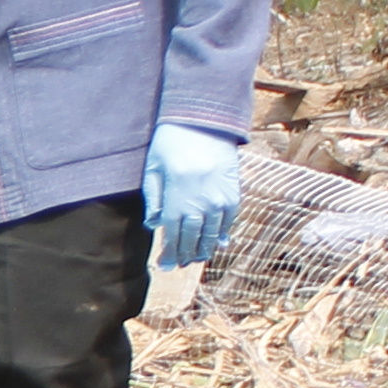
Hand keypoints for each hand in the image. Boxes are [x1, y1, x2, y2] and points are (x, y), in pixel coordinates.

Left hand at [142, 124, 243, 270]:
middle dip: (185, 254)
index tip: (164, 265)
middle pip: (192, 238)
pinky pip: (228, 221)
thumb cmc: (172, 143)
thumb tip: (155, 225)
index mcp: (178, 197)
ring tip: (195, 258)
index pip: (173, 234)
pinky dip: (222, 234)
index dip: (169, 252)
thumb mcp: (153, 168)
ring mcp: (220, 199)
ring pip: (212, 234)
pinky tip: (218, 244)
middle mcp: (201, 202)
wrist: (205, 121)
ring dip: (204, 249)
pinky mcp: (233, 193)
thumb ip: (153, 198)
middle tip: (178, 265)